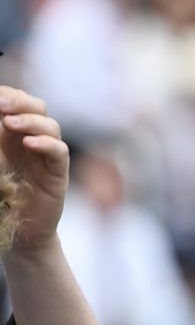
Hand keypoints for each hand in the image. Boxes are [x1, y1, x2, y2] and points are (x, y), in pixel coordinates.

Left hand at [0, 86, 67, 251]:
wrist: (18, 230)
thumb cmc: (2, 196)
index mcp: (13, 132)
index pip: (17, 101)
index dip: (8, 94)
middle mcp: (32, 138)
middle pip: (36, 106)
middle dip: (19, 101)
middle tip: (1, 104)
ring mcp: (47, 155)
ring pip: (50, 125)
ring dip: (31, 121)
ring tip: (11, 124)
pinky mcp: (58, 172)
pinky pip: (58, 152)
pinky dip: (46, 144)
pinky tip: (29, 144)